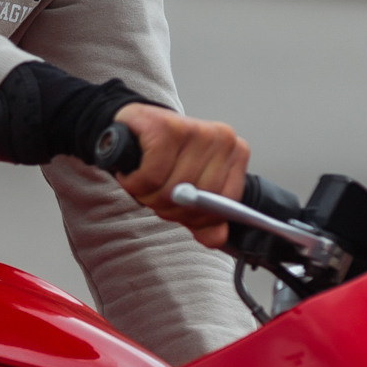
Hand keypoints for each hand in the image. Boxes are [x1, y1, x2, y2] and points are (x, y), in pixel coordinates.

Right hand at [111, 103, 247, 246]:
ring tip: (141, 181)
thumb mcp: (187, 190)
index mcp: (235, 152)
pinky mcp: (165, 127)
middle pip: (198, 199)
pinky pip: (151, 176)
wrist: (132, 127)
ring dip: (147, 196)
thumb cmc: (162, 158)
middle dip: (167, 207)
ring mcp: (195, 129)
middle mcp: (221, 137)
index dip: (196, 217)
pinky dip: (134, 183)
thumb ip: (204, 216)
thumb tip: (216, 239)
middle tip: (153, 194)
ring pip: (172, 189)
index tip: (176, 209)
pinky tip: (131, 172)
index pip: (226, 204)